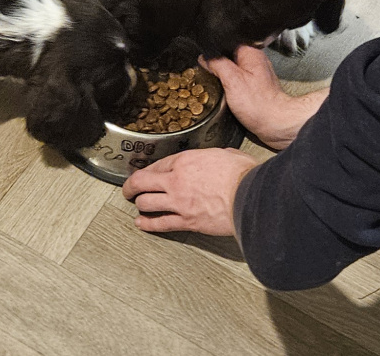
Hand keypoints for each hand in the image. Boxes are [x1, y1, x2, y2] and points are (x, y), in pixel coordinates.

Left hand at [121, 148, 257, 235]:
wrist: (251, 197)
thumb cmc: (244, 175)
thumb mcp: (228, 154)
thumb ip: (217, 156)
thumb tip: (222, 157)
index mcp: (186, 161)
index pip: (158, 164)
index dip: (149, 170)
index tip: (145, 174)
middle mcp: (177, 180)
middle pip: (142, 182)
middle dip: (131, 186)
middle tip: (128, 189)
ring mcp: (179, 202)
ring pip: (146, 203)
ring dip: (139, 204)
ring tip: (137, 205)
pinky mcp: (186, 221)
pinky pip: (160, 223)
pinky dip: (148, 224)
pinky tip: (141, 224)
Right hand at [200, 46, 327, 149]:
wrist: (275, 124)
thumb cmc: (259, 104)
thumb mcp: (231, 80)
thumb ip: (217, 63)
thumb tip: (205, 57)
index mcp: (251, 53)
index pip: (227, 42)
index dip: (214, 50)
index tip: (206, 62)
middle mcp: (255, 61)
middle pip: (228, 55)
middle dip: (217, 64)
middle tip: (212, 76)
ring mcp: (256, 74)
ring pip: (232, 69)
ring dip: (223, 76)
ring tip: (221, 86)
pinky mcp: (255, 87)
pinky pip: (237, 81)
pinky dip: (230, 86)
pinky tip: (228, 94)